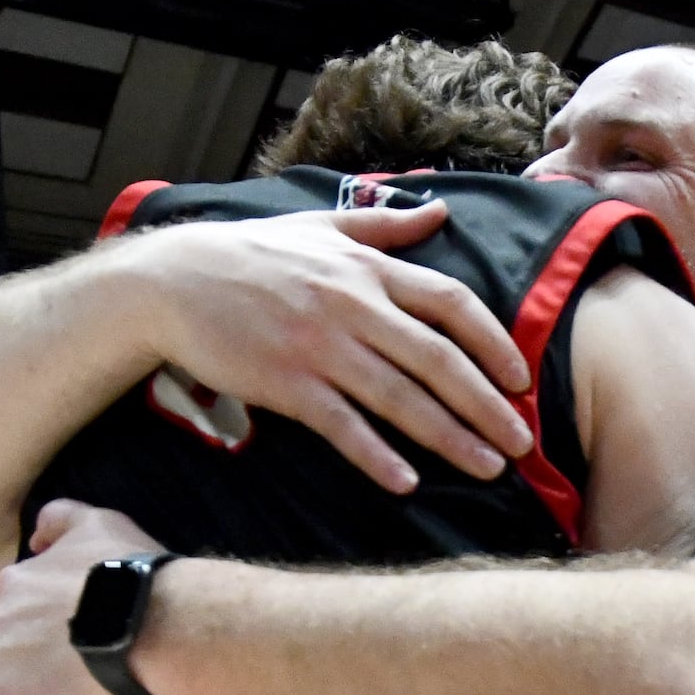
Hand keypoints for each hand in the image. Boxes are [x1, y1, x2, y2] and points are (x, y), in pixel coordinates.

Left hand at [0, 503, 166, 694]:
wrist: (150, 627)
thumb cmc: (134, 577)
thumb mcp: (100, 523)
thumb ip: (61, 520)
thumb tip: (36, 533)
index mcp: (16, 585)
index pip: (6, 611)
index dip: (25, 633)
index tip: (52, 650)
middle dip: (8, 667)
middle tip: (52, 689)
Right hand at [132, 205, 534, 495]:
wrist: (172, 280)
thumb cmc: (250, 254)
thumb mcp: (319, 227)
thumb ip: (383, 227)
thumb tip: (438, 212)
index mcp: (368, 270)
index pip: (451, 304)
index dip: (493, 343)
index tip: (520, 378)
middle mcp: (354, 306)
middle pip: (438, 360)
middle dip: (487, 405)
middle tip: (522, 441)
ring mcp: (320, 346)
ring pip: (400, 398)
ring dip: (450, 437)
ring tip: (488, 467)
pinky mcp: (286, 383)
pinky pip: (342, 425)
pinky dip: (376, 454)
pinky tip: (405, 482)